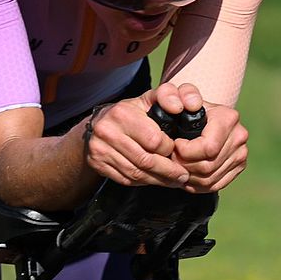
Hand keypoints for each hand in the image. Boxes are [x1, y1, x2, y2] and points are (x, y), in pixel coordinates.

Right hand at [82, 82, 247, 191]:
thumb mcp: (150, 98)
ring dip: (159, 180)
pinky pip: (126, 179)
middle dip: (169, 171)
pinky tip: (155, 180)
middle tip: (183, 176)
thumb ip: (169, 96)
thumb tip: (180, 107)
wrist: (100, 122)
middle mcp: (107, 131)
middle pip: (146, 160)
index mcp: (122, 113)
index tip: (177, 150)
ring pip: (136, 174)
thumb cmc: (133, 112)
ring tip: (173, 181)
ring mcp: (100, 150)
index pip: (154, 140)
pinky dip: (144, 183)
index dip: (170, 149)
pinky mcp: (97, 164)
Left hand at [151, 82, 248, 192]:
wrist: (198, 117)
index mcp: (228, 118)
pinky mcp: (238, 167)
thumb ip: (180, 95)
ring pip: (209, 179)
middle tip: (173, 158)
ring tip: (177, 166)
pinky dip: (196, 185)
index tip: (175, 145)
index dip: (186, 152)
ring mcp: (241, 153)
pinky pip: (215, 185)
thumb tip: (192, 105)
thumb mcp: (179, 96)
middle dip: (184, 165)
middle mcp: (239, 136)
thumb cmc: (184, 108)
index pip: (208, 148)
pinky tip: (186, 175)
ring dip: (188, 176)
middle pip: (207, 166)